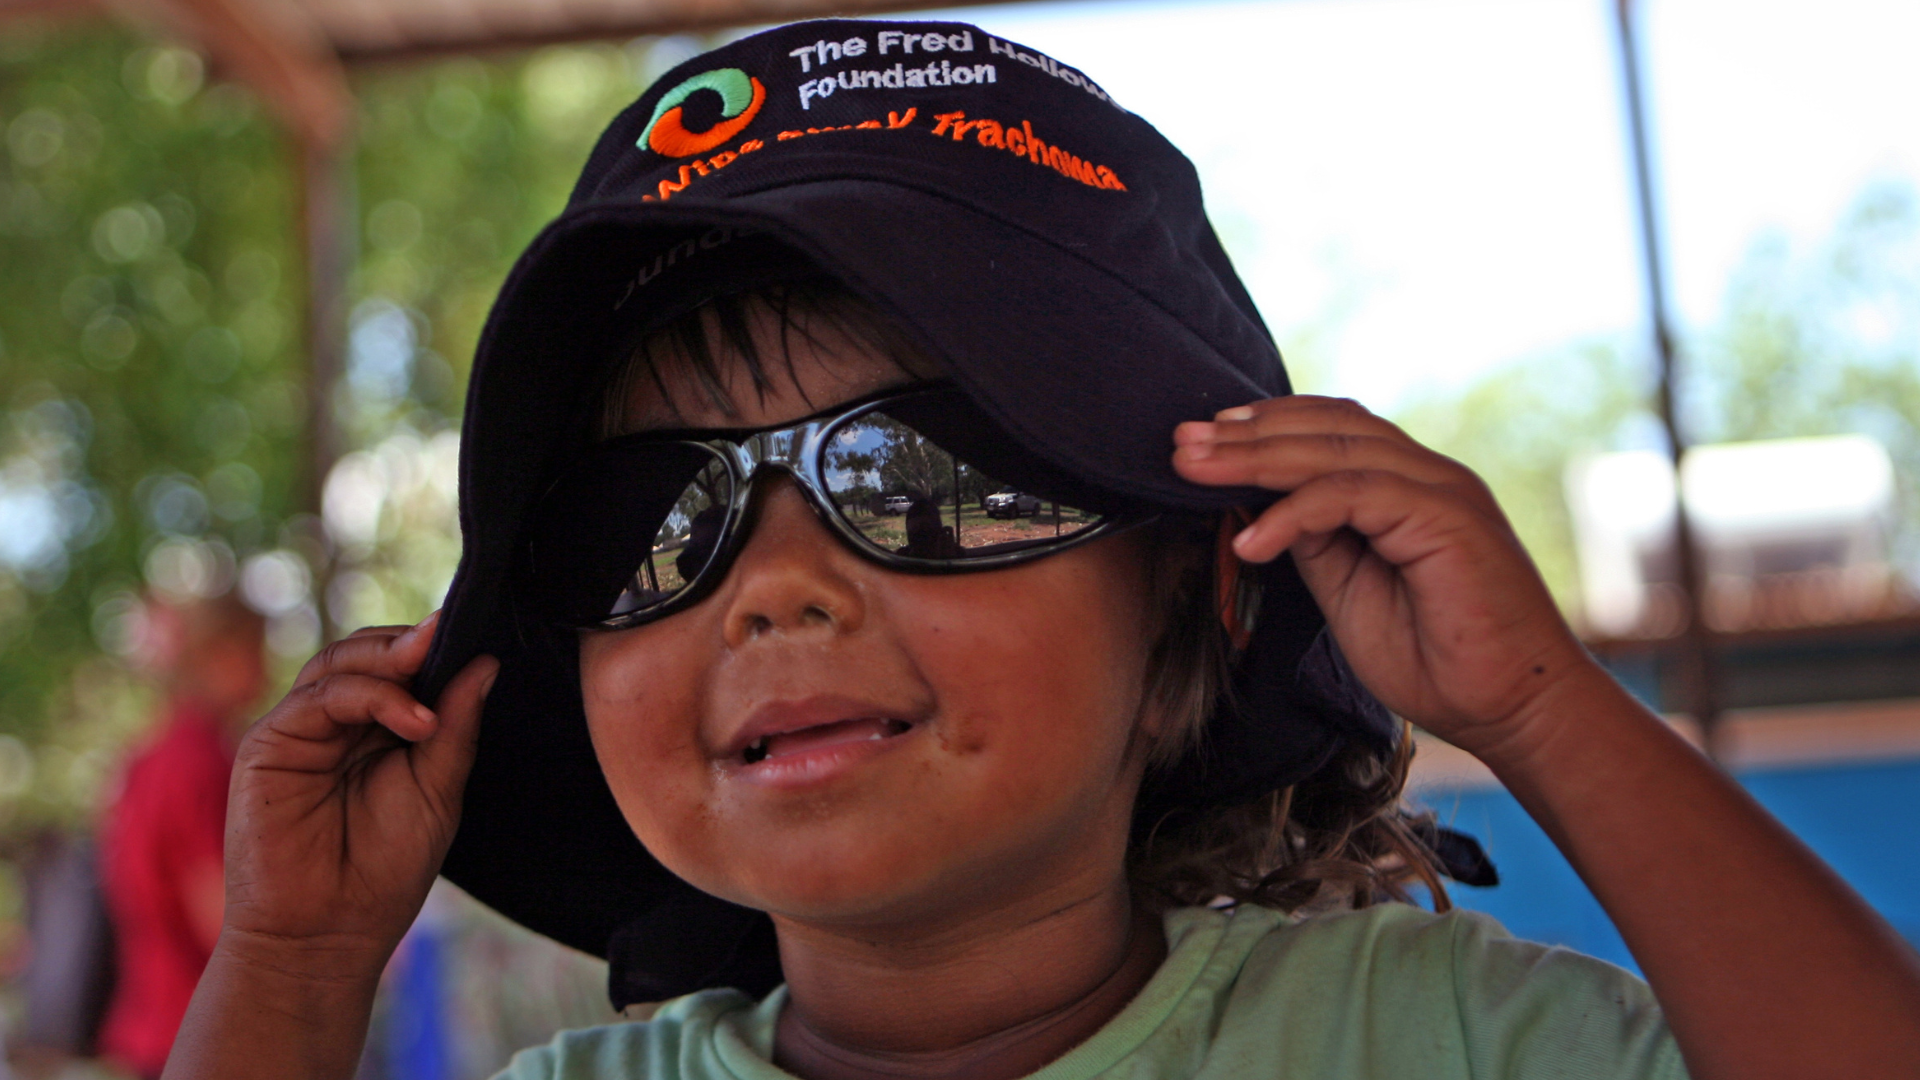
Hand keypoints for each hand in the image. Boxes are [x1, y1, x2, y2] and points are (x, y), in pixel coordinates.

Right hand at [221, 613, 496, 976]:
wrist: (328, 933)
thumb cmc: (384, 869)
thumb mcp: (439, 788)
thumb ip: (456, 725)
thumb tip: (488, 662)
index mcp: (377, 729)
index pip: (400, 665)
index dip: (433, 646)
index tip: (476, 626)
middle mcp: (336, 722)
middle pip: (367, 653)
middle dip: (411, 643)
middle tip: (453, 635)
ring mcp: (300, 729)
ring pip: (340, 663)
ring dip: (393, 661)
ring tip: (436, 679)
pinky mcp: (269, 745)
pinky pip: (319, 697)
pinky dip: (371, 696)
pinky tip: (415, 720)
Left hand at [1172, 395, 1592, 758]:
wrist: (1512, 709)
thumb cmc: (1437, 660)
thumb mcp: (1350, 591)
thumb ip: (1316, 542)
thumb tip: (1261, 507)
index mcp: (1408, 485)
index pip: (1329, 430)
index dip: (1263, 428)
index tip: (1200, 441)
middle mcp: (1428, 475)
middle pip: (1324, 428)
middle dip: (1243, 435)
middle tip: (1178, 443)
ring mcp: (1442, 490)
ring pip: (1335, 450)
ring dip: (1255, 458)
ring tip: (1193, 471)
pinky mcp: (1448, 517)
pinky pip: (1354, 494)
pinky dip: (1294, 513)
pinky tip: (1250, 542)